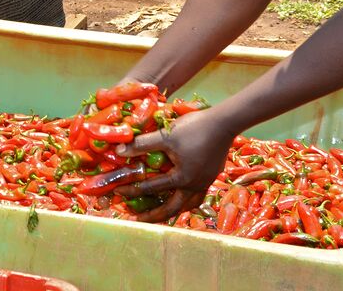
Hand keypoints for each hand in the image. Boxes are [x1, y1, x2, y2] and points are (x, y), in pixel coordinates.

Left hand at [113, 108, 235, 221]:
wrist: (224, 122)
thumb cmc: (194, 128)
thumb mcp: (165, 135)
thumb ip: (141, 144)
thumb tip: (119, 151)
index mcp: (182, 179)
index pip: (151, 188)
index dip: (132, 190)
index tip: (118, 192)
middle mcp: (194, 186)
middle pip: (173, 209)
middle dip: (154, 216)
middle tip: (138, 221)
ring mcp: (205, 182)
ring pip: (187, 204)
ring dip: (173, 210)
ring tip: (160, 215)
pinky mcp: (211, 175)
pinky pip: (196, 195)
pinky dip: (185, 199)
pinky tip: (181, 195)